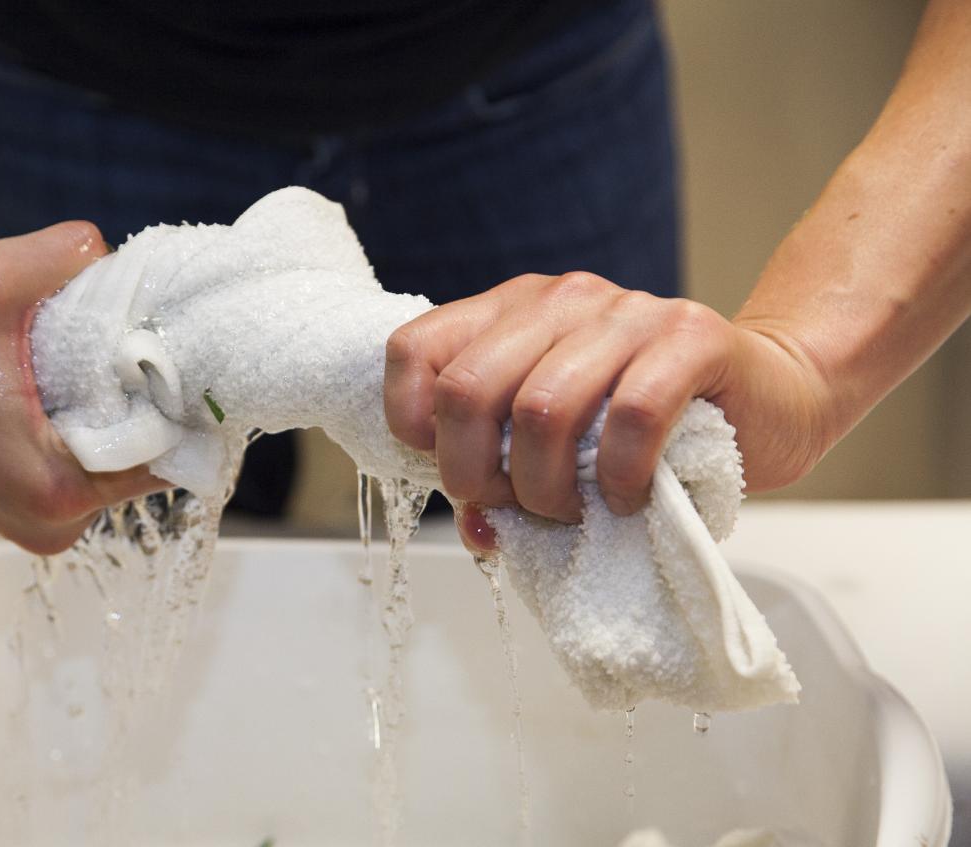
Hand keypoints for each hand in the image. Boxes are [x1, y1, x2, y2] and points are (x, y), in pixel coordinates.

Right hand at [0, 223, 165, 552]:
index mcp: (55, 488)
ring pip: (116, 463)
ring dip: (115, 415)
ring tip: (93, 364)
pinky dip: (87, 429)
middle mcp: (52, 525)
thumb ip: (62, 255)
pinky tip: (68, 387)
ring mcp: (38, 526)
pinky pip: (86, 469)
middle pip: (145, 458)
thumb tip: (112, 253)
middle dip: (147, 403)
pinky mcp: (24, 513)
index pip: (168, 452)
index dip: (182, 399)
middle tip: (137, 347)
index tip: (182, 355)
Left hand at [384, 272, 834, 523]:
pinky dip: (618, 478)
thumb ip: (506, 474)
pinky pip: (630, 416)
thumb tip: (477, 530)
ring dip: (546, 488)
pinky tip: (628, 499)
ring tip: (575, 511)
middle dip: (474, 474)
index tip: (457, 473)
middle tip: (516, 509)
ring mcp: (627, 312)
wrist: (769, 396)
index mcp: (512, 311)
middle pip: (466, 389)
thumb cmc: (651, 425)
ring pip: (541, 409)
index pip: (414, 351)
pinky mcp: (691, 338)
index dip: (413, 426)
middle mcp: (562, 300)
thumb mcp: (559, 444)